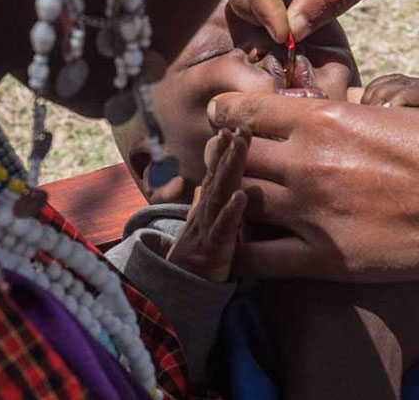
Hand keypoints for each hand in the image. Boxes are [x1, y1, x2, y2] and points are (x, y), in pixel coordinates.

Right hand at [166, 129, 249, 282]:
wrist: (176, 295)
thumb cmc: (199, 256)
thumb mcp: (209, 225)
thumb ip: (216, 200)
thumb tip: (226, 176)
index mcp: (208, 207)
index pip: (216, 172)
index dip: (225, 149)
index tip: (237, 123)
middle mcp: (205, 213)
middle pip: (218, 177)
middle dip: (229, 150)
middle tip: (240, 126)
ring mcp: (207, 230)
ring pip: (218, 196)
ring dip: (229, 169)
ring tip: (240, 146)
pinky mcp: (212, 253)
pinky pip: (222, 231)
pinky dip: (231, 213)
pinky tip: (242, 196)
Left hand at [208, 93, 418, 281]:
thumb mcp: (397, 109)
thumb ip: (351, 105)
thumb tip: (334, 100)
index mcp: (325, 117)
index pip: (243, 112)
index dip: (227, 118)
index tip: (225, 124)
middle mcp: (307, 161)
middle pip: (229, 157)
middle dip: (220, 160)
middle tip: (222, 168)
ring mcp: (311, 212)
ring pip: (234, 204)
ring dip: (225, 204)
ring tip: (225, 206)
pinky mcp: (323, 259)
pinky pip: (253, 260)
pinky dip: (236, 254)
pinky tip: (237, 250)